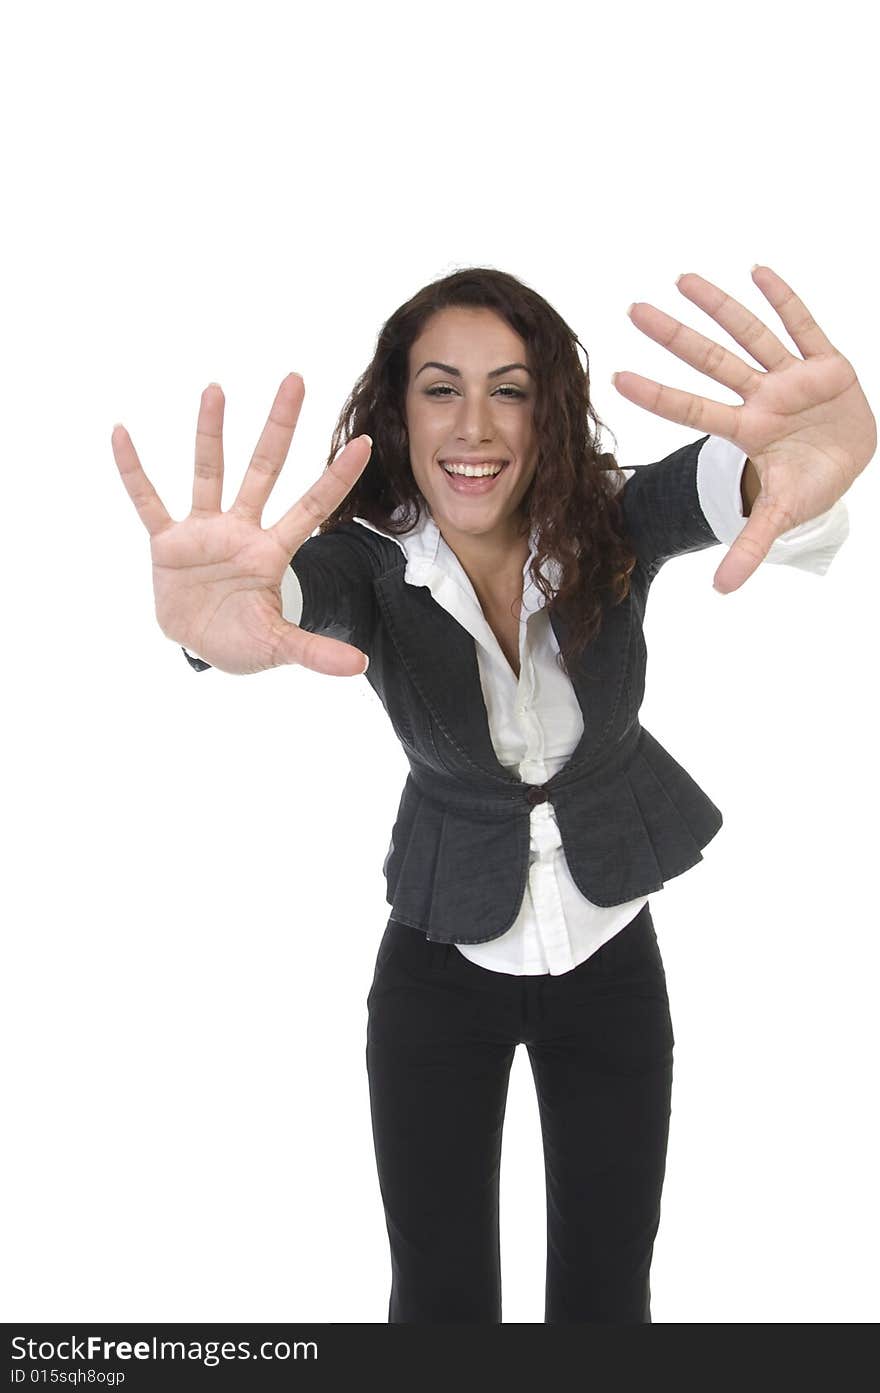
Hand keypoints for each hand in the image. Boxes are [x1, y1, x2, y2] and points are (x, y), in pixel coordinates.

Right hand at [112, 373, 372, 674]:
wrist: (199, 647)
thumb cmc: (242, 641)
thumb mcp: (277, 648)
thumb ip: (314, 651)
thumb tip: (358, 666)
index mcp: (271, 553)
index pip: (312, 507)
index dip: (336, 477)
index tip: (364, 441)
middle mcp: (241, 530)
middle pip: (264, 470)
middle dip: (280, 428)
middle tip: (295, 380)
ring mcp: (204, 531)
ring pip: (209, 472)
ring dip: (211, 433)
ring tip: (215, 389)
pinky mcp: (168, 542)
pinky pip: (148, 501)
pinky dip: (134, 472)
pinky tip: (122, 434)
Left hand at [612, 265, 876, 592]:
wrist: (855, 458)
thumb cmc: (812, 480)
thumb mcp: (783, 513)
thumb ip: (751, 545)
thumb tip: (723, 590)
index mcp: (747, 430)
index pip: (692, 409)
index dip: (657, 395)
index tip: (615, 379)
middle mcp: (762, 397)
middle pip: (711, 362)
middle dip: (674, 337)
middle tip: (632, 310)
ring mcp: (791, 376)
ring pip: (750, 334)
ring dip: (720, 307)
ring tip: (683, 279)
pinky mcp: (827, 362)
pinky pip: (803, 324)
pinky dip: (784, 299)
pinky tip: (758, 271)